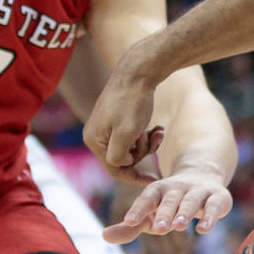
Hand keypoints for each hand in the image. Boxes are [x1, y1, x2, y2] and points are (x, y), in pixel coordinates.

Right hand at [83, 41, 162, 183]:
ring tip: (159, 131)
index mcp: (94, 140)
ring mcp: (106, 124)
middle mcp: (96, 133)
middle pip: (123, 157)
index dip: (134, 177)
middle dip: (143, 152)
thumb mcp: (126, 134)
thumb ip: (118, 157)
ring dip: (147, 142)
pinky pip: (132, 134)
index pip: (114, 168)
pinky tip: (158, 127)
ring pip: (130, 146)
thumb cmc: (132, 102)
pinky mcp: (117, 116)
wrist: (137, 71)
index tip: (154, 182)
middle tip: (156, 138)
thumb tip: (120, 164)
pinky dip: (146, 133)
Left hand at [103, 163, 232, 246]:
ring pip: (191, 201)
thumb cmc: (169, 203)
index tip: (129, 221)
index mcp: (158, 190)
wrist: (202, 178)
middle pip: (170, 200)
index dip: (139, 208)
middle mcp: (177, 188)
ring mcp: (198, 191)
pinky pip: (213, 206)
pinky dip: (209, 217)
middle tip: (159, 228)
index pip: (147, 197)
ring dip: (185, 213)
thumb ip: (130, 227)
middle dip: (164, 213)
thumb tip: (104, 236)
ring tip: (179, 226)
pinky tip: (203, 229)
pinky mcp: (217, 197)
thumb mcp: (150, 213)